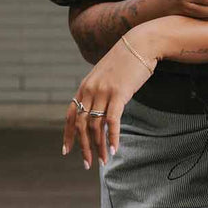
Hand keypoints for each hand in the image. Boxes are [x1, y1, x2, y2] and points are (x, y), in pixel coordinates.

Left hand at [63, 37, 155, 169]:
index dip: (68, 135)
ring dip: (99, 146)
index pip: (70, 115)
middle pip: (82, 125)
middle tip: (87, 164)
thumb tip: (100, 106)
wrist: (141, 44)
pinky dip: (112, 136)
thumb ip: (99, 89)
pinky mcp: (119, 94)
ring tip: (104, 160)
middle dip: (83, 147)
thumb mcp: (107, 75)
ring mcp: (104, 92)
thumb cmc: (127, 60)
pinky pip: (112, 120)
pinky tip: (114, 149)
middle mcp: (90, 90)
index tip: (66, 151)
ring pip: (96, 126)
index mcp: (85, 86)